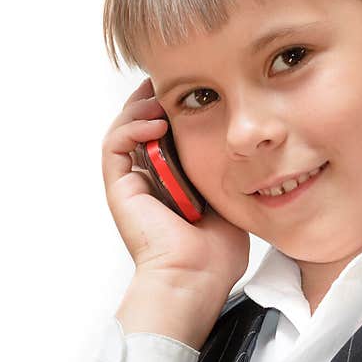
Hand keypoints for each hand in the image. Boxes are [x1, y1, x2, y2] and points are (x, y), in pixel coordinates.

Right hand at [101, 77, 249, 296]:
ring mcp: (132, 184)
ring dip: (141, 108)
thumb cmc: (216, 253)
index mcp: (174, 183)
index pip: (168, 135)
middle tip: (174, 83)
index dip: (176, 110)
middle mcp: (149, 180)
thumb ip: (230, 174)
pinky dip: (131, 127)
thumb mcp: (232, 201)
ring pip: (125, 130)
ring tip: (163, 98)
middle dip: (156, 100)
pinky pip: (115, 146)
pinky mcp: (120, 189)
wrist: (196, 278)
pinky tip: (155, 122)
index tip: (195, 91)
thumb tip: (246, 146)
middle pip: (143, 126)